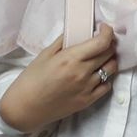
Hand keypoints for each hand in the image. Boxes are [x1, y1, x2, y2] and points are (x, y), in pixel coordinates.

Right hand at [0, 24, 117, 132]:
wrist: (25, 108)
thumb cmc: (31, 79)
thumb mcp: (45, 54)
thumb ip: (63, 41)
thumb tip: (77, 31)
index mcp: (71, 58)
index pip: (102, 42)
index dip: (108, 32)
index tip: (104, 28)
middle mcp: (83, 72)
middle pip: (109, 53)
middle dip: (109, 44)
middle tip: (102, 41)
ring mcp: (87, 88)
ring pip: (111, 69)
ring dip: (109, 60)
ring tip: (101, 57)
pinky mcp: (87, 101)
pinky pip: (107, 86)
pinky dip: (105, 78)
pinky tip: (97, 75)